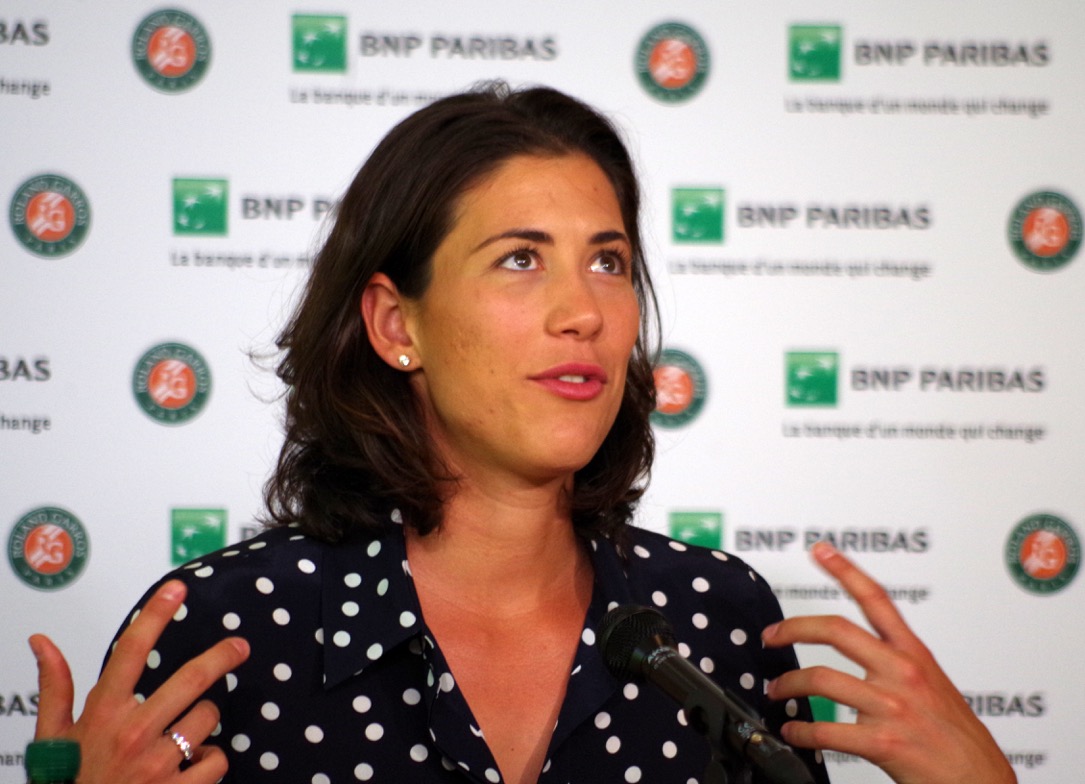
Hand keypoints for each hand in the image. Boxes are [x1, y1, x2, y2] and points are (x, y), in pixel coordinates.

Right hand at [31, 579, 249, 782]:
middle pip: (192, 678)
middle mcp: (133, 732)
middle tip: (239, 646)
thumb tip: (41, 640)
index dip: (156, 615)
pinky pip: (217, 758)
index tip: (178, 588)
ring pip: (207, 717)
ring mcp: (158, 762)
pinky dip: (210, 761)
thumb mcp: (53, 736)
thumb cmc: (69, 781)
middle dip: (222, 656)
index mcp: (104, 713)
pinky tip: (190, 768)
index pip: (131, 651)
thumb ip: (56, 686)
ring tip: (182, 738)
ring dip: (203, 722)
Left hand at [761, 542, 1015, 783]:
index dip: (846, 570)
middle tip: (772, 635)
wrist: (981, 783)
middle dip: (793, 628)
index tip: (821, 550)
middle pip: (836, 629)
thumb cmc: (958, 741)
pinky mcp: (883, 741)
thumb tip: (861, 661)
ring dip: (788, 685)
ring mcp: (892, 705)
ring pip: (820, 679)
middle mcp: (902, 673)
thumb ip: (898, 668)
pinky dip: (800, 731)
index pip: (877, 599)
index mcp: (914, 655)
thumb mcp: (934, 688)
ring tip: (777, 691)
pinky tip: (793, 732)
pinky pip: (825, 730)